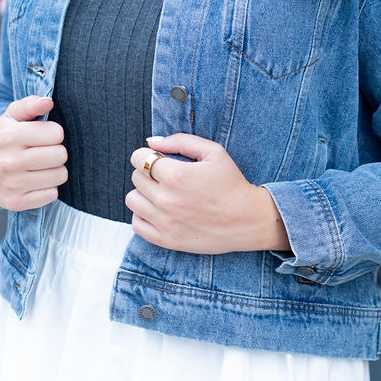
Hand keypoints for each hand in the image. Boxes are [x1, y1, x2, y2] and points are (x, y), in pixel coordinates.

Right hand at [0, 96, 66, 210]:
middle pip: (60, 155)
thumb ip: (30, 104)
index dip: (53, 133)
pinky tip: (36, 181)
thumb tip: (48, 101)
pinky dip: (48, 188)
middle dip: (57, 152)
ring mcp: (12, 184)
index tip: (43, 136)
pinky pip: (52, 194)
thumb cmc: (4, 139)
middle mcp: (8, 161)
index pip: (57, 133)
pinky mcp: (15, 202)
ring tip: (41, 166)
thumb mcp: (12, 117)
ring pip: (60, 175)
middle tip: (44, 152)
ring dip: (55, 170)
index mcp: (8, 136)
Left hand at [126, 133, 291, 254]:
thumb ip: (180, 141)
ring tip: (161, 194)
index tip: (159, 160)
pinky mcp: (166, 240)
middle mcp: (166, 199)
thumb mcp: (213, 151)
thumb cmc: (232, 183)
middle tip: (167, 178)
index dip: (148, 155)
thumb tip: (150, 142)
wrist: (248, 220)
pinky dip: (143, 215)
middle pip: (136, 178)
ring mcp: (164, 221)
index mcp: (176, 175)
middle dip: (148, 173)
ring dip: (143, 194)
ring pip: (132, 200)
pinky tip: (158, 211)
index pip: (138, 158)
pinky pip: (137, 224)